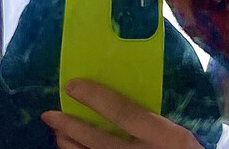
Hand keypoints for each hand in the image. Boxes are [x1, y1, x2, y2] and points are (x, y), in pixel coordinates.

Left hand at [41, 79, 203, 148]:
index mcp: (164, 137)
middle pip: (98, 141)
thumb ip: (154, 122)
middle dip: (70, 126)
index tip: (73, 85)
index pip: (123, 112)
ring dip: (70, 146)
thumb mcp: (178, 137)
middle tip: (50, 114)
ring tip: (57, 133)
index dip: (95, 98)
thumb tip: (121, 101)